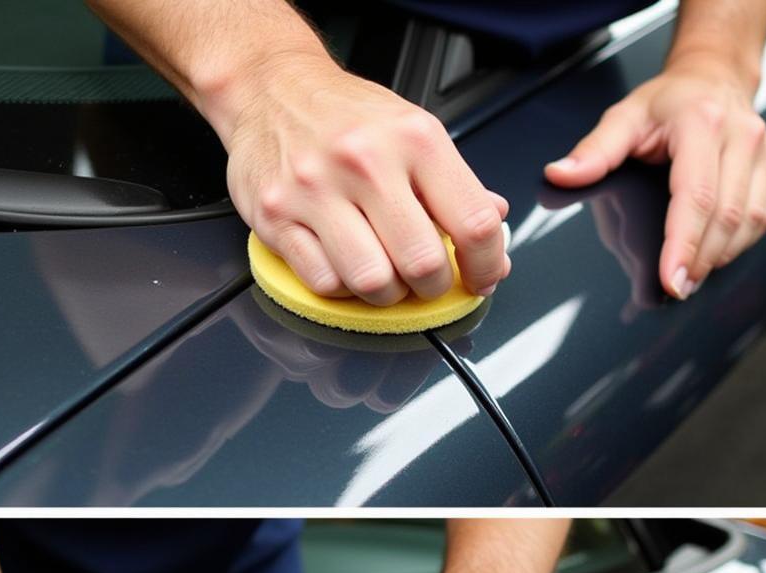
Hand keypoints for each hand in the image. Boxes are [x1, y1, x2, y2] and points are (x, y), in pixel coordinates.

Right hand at [224, 54, 509, 304]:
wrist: (270, 85)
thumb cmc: (347, 116)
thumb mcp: (415, 132)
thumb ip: (458, 185)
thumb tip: (496, 223)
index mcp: (414, 140)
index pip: (474, 224)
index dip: (486, 266)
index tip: (482, 278)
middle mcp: (366, 162)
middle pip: (423, 264)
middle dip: (434, 287)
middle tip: (428, 279)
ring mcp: (316, 191)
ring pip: (372, 282)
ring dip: (387, 295)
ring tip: (385, 275)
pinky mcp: (277, 217)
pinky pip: (325, 282)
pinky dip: (342, 287)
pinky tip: (345, 264)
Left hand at [545, 55, 765, 298]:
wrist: (714, 78)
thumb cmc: (665, 104)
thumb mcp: (623, 118)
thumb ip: (593, 152)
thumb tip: (558, 176)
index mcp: (701, 123)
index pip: (696, 195)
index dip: (684, 244)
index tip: (670, 281)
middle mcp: (742, 136)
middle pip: (726, 216)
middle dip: (700, 261)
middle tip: (675, 290)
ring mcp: (764, 154)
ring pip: (751, 221)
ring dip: (721, 257)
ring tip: (690, 277)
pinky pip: (764, 218)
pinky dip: (740, 244)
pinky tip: (714, 256)